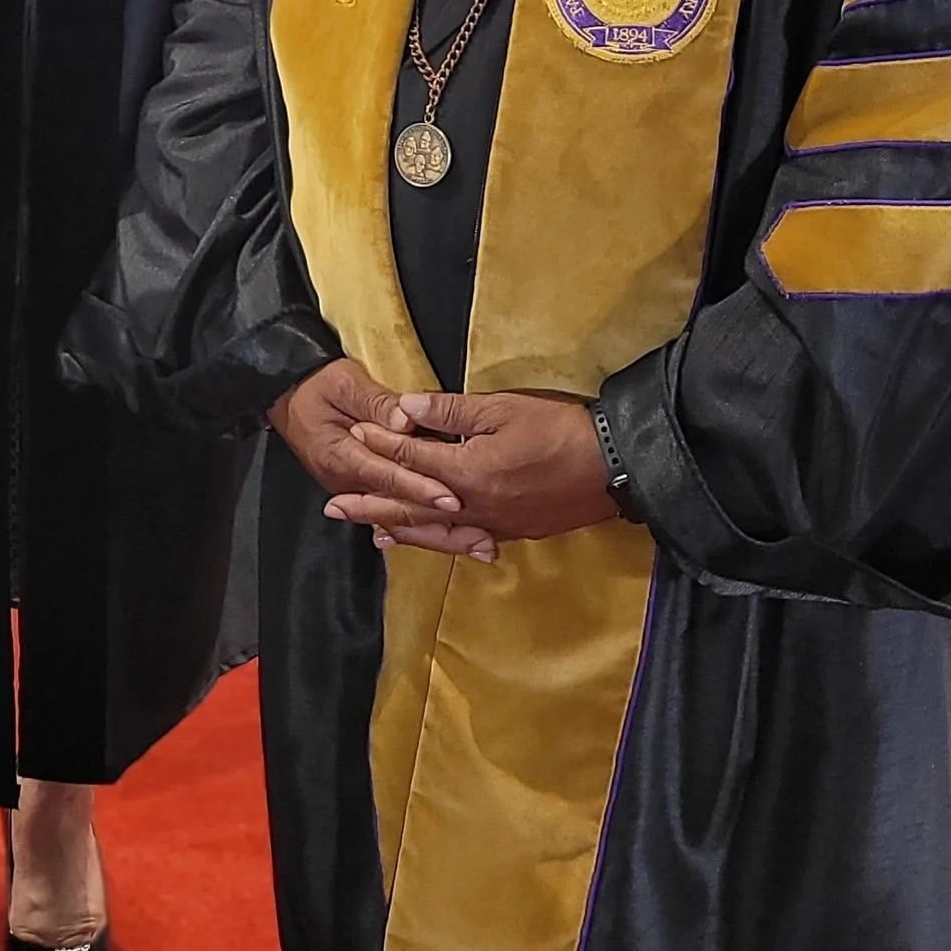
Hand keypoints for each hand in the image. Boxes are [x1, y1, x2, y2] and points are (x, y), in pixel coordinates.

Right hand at [268, 359, 480, 554]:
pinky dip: (425, 530)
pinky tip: (453, 540)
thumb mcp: (344, 382)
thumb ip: (376, 403)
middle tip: (481, 538)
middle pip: (399, 512)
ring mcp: (355, 489)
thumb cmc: (316, 384)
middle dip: (443, 527)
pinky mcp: (363, 488)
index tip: (453, 499)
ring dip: (441, 536)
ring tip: (479, 546)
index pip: (388, 477)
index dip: (422, 488)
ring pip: (400, 522)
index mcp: (341, 456)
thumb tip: (405, 421)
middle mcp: (348, 482)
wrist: (287, 393)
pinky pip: (395, 516)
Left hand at [322, 388, 620, 559]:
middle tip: (334, 508)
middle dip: (370, 505)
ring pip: (435, 532)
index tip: (354, 436)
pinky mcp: (513, 532)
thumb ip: (449, 412)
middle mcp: (472, 507)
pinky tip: (428, 541)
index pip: (410, 460)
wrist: (615, 467)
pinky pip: (464, 540)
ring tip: (369, 531)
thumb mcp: (503, 409)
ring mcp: (493, 524)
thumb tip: (402, 409)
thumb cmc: (560, 430)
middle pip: (411, 507)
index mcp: (466, 473)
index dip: (380, 446)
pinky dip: (438, 541)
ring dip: (399, 530)